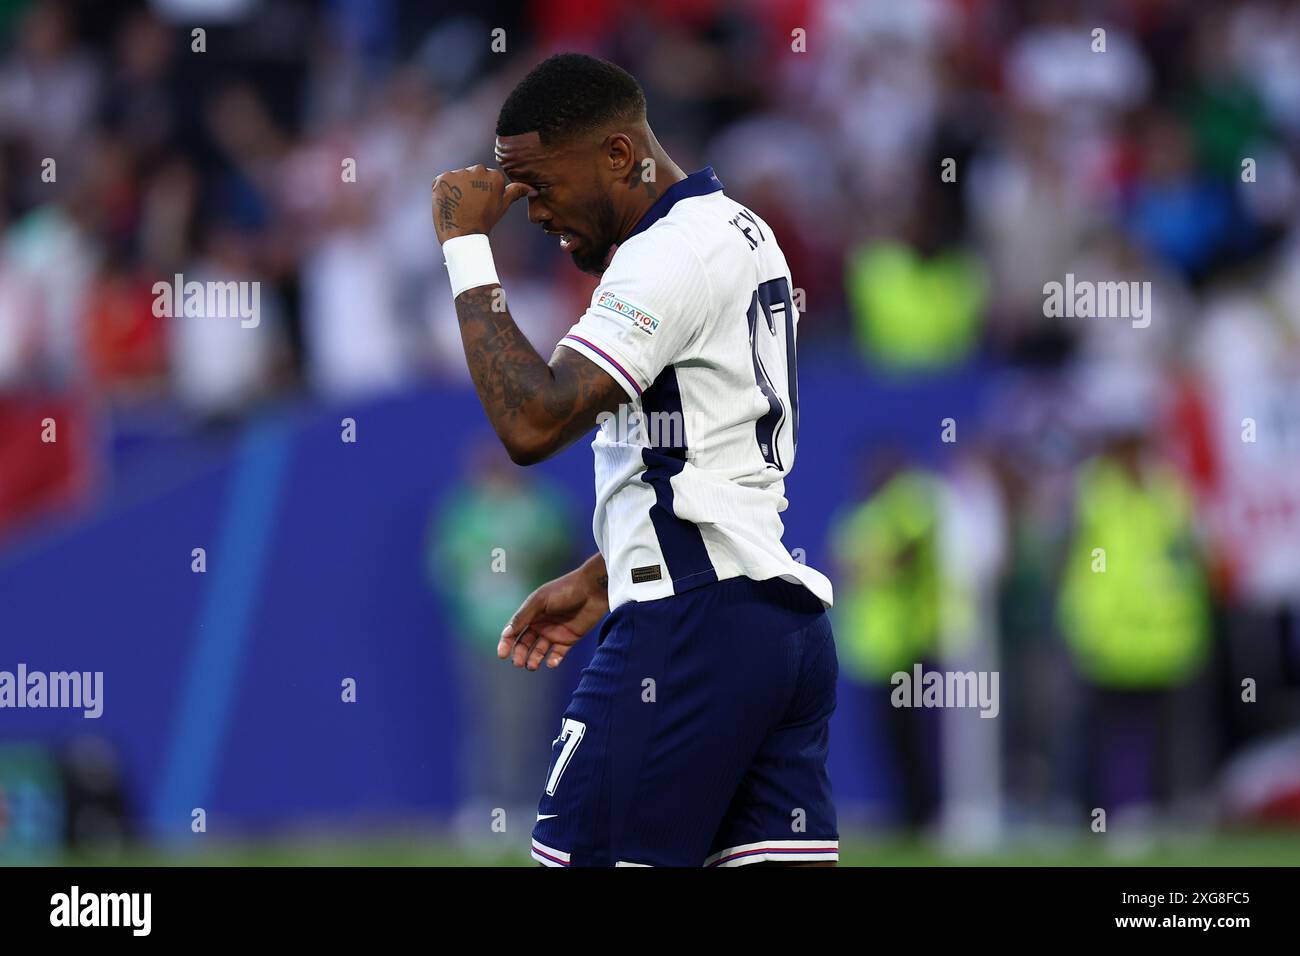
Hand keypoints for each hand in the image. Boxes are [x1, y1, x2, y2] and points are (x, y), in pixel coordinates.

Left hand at [432, 165, 531, 243]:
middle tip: (470, 205)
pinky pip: (443, 181)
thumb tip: (532, 189)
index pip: (486, 177)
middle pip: (472, 174)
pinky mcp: (443, 178)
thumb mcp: (503, 206)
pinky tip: (449, 202)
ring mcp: (459, 173)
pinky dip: (444, 190)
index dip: (482, 192)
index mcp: (494, 175)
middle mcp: (477, 170)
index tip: (481, 204)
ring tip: (459, 205)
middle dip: (470, 186)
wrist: (463, 234)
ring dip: (456, 188)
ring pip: (458, 177)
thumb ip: (516, 192)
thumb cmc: (484, 221)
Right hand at [499, 555, 608, 670]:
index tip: (502, 654)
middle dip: (520, 654)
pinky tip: (551, 662)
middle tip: (518, 663)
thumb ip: (523, 617)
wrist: (593, 589)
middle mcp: (541, 624)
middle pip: (525, 643)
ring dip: (534, 659)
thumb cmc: (565, 590)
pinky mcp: (569, 639)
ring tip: (532, 666)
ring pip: (539, 651)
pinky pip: (558, 653)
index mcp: (531, 613)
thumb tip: (506, 633)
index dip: (506, 643)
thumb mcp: (540, 601)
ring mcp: (555, 632)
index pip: (514, 630)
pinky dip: (553, 660)